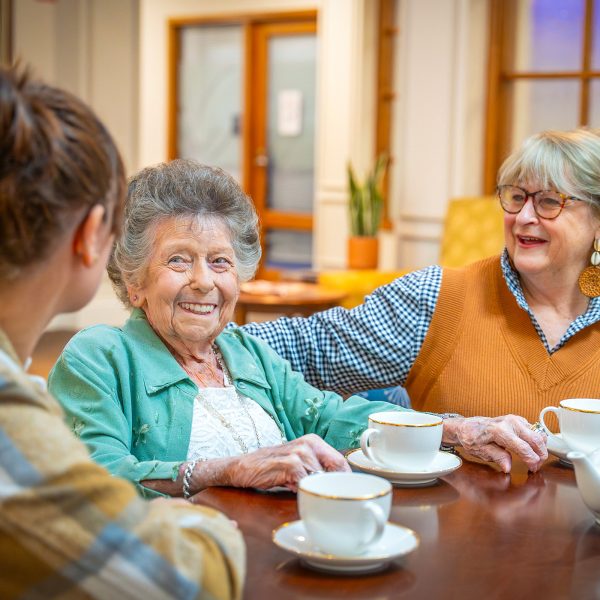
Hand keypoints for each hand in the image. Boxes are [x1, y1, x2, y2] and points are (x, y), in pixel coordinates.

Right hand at [215, 434, 349, 492]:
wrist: (242, 467)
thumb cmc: (271, 468)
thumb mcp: (298, 465)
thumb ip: (317, 471)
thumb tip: (339, 488)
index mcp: (314, 442)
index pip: (341, 463)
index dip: (344, 481)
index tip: (344, 496)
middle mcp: (310, 443)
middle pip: (336, 471)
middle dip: (332, 488)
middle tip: (326, 500)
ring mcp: (300, 453)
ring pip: (320, 480)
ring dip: (312, 490)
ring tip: (295, 487)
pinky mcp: (290, 464)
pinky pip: (305, 484)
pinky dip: (300, 491)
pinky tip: (288, 487)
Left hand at [442, 414, 546, 472]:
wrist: (467, 427)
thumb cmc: (472, 439)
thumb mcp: (480, 451)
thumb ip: (496, 457)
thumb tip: (508, 467)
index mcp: (499, 430)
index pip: (524, 447)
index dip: (532, 461)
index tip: (532, 469)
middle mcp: (510, 422)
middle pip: (536, 439)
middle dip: (541, 455)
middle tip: (536, 466)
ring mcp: (515, 419)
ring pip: (538, 433)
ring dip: (541, 448)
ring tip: (534, 459)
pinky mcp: (518, 420)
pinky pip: (535, 430)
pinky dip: (537, 441)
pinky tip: (531, 449)